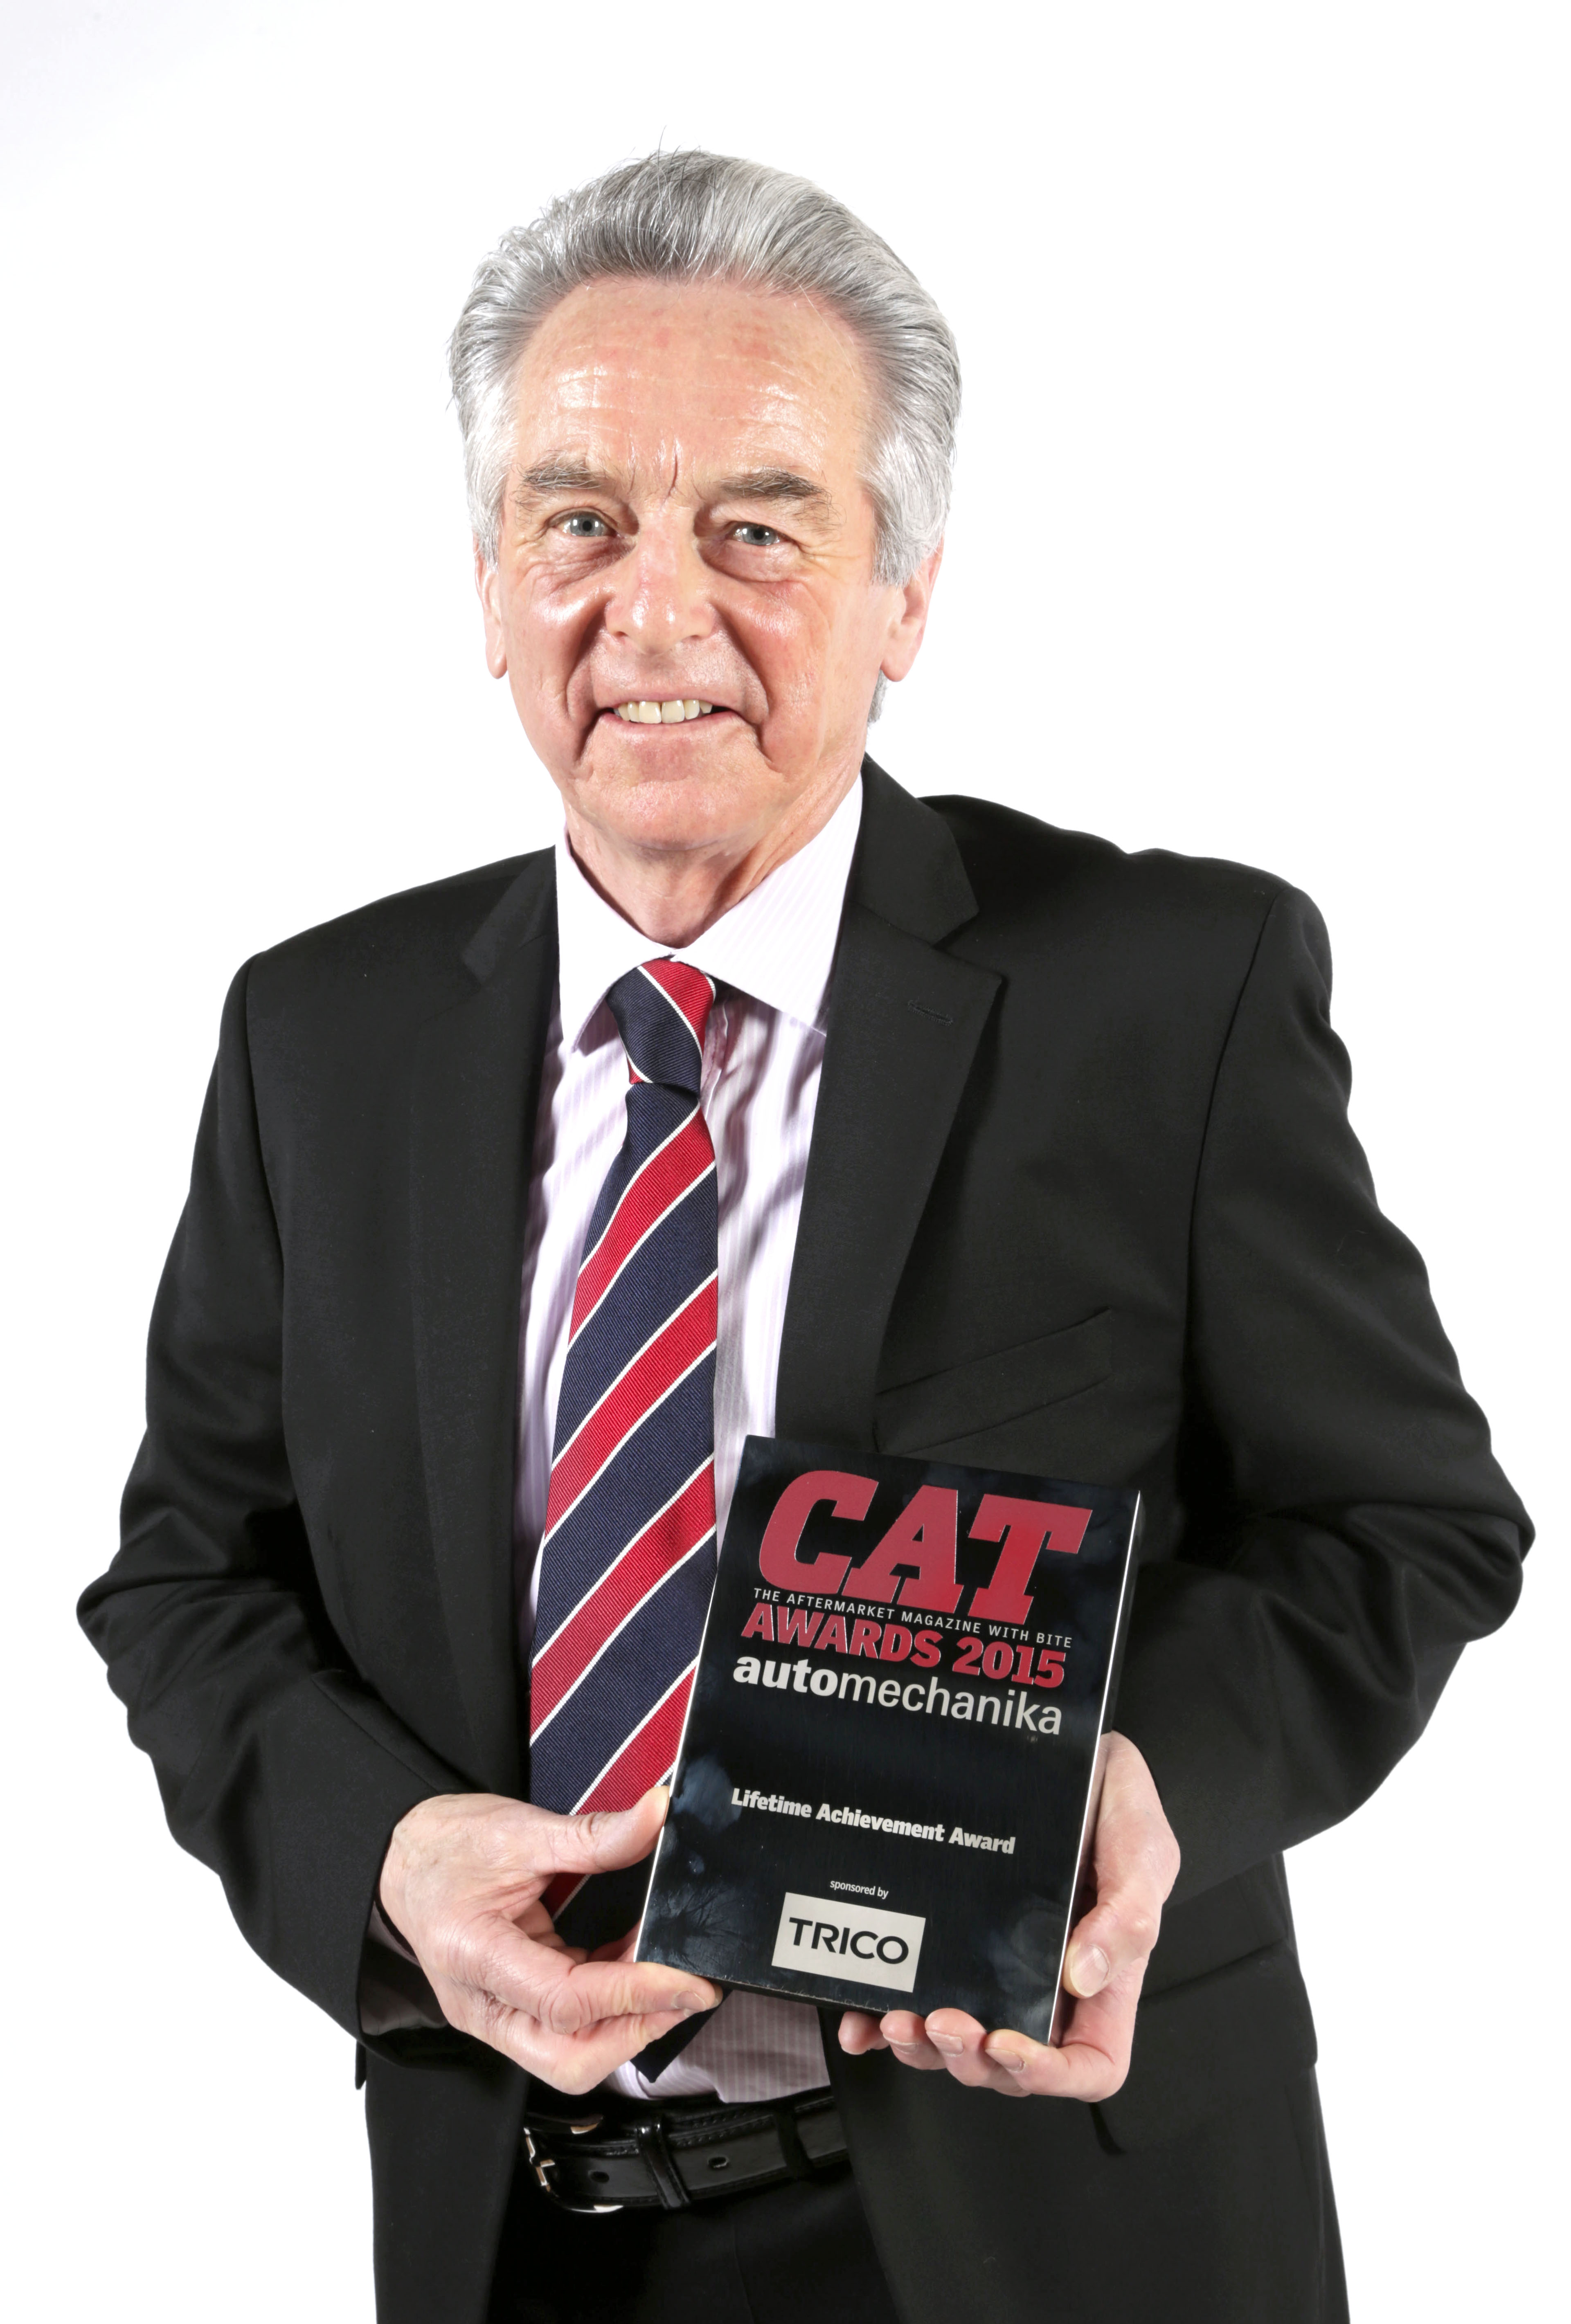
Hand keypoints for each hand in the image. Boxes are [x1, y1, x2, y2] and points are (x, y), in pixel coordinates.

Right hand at [378, 1785, 719, 2091]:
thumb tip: (656, 1817)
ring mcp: (493, 2014)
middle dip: (637, 2031)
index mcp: (473, 1955)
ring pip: (570, 2056)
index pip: (567, 2002)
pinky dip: (610, 2008)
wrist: (402, 1859)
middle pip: (569, 2059)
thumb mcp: (518, 1828)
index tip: (689, 1979)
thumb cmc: (446, 1845)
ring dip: (628, 2023)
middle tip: (687, 1991)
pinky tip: (635, 1968)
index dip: (636, 1993)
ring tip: (666, 1975)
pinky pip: (567, 2030)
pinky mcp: (510, 2010)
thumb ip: (593, 1834)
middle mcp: (480, 2003)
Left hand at [837, 1731, 1178, 2099]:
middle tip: (945, 2022)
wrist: (1071, 1752)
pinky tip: (862, 2021)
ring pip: (959, 2043)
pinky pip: (918, 1993)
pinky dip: (883, 2024)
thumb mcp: (1144, 1852)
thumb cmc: (1117, 1805)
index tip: (1008, 2044)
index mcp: (1101, 1981)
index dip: (1047, 2074)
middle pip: (1010, 2064)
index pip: (1086, 2064)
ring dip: (925, 2049)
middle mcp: (1046, 1984)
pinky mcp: (954, 1939)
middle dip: (972, 2059)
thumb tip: (1083, 1976)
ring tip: (903, 2020)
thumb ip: (1127, 1916)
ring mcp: (996, 1966)